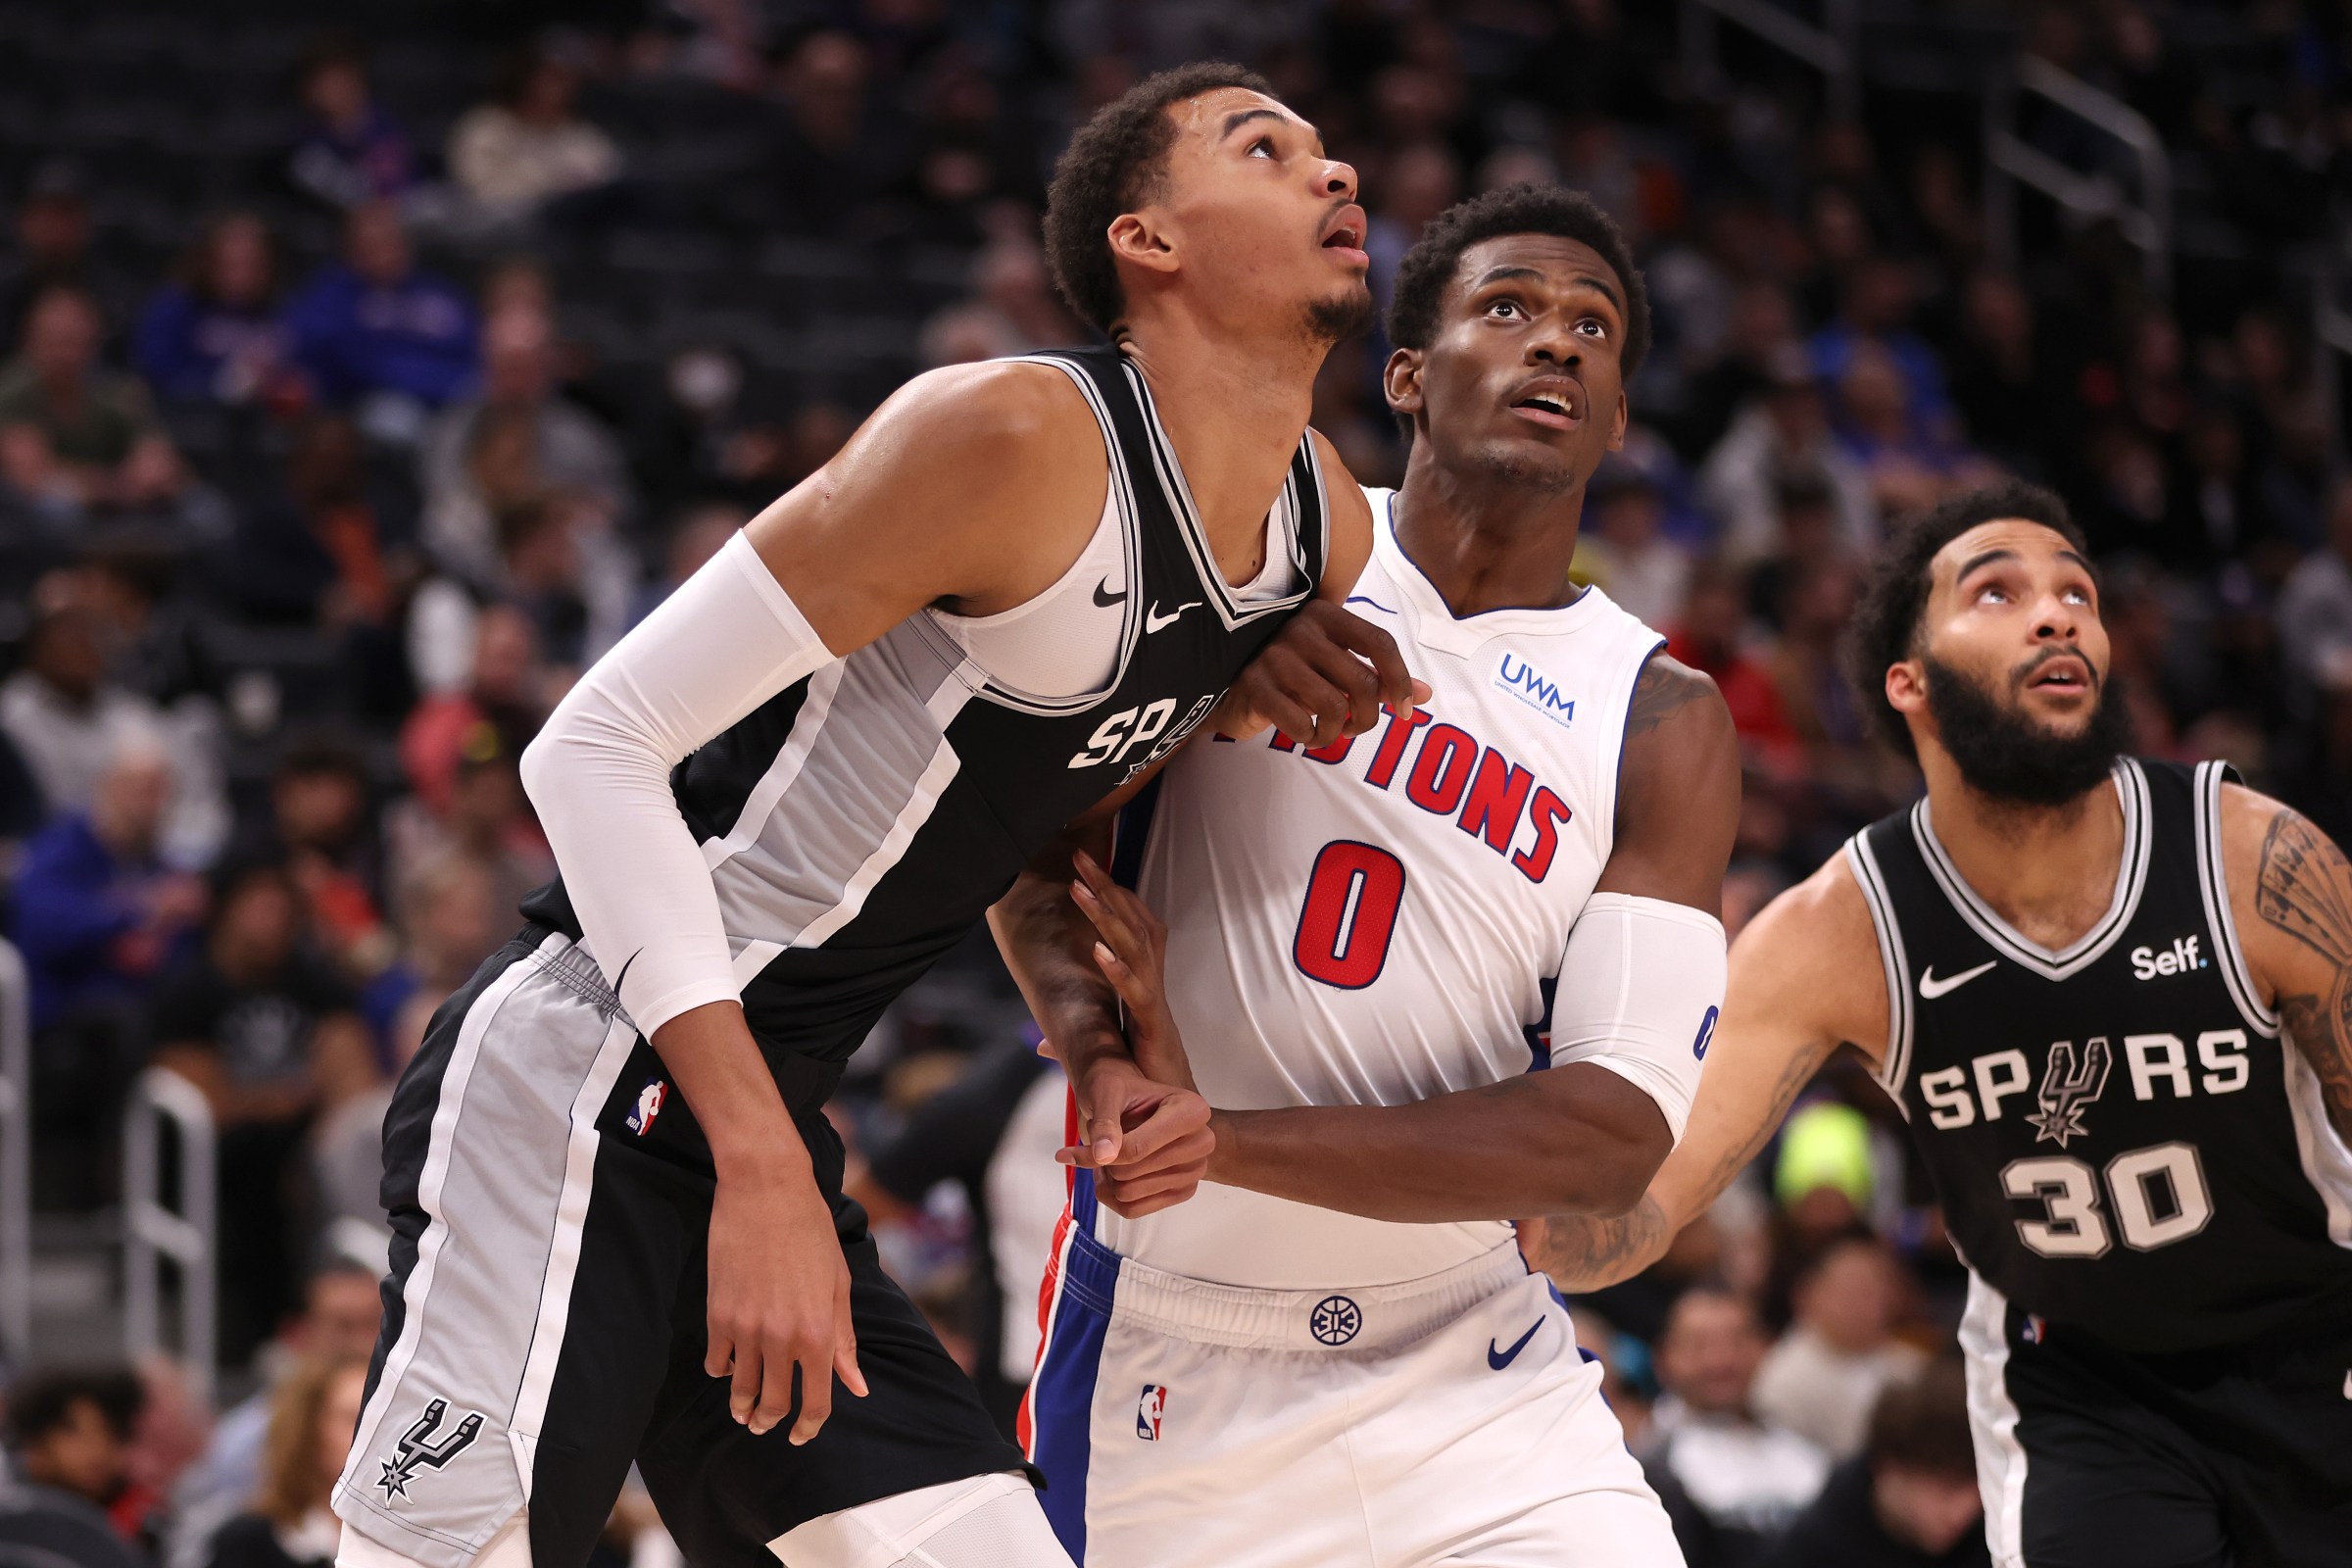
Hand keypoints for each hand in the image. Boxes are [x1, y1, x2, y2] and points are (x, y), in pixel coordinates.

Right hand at [703, 1156, 868, 1442]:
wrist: (765, 1191)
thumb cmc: (811, 1232)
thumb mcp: (838, 1285)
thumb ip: (844, 1341)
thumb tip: (857, 1386)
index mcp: (819, 1333)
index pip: (816, 1402)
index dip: (809, 1426)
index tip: (802, 1435)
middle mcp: (782, 1339)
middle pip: (773, 1403)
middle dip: (771, 1421)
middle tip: (767, 1425)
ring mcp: (747, 1329)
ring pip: (741, 1389)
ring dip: (743, 1406)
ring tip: (744, 1411)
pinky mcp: (718, 1315)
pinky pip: (717, 1362)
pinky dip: (723, 1371)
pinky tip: (728, 1370)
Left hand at [1061, 1053, 1213, 1217]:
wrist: (1126, 1097)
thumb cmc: (1115, 1087)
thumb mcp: (1104, 1092)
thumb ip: (1105, 1123)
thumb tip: (1103, 1156)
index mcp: (1192, 1110)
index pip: (1137, 1148)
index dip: (1100, 1152)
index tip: (1068, 1152)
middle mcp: (1202, 1141)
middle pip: (1132, 1174)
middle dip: (1103, 1163)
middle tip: (1096, 1145)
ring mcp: (1196, 1169)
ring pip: (1130, 1194)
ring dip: (1106, 1179)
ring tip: (1105, 1155)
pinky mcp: (1184, 1190)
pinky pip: (1135, 1210)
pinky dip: (1112, 1196)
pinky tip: (1110, 1173)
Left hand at [1070, 849, 1188, 1089]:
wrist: (1175, 1107)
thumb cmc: (1144, 1072)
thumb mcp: (1107, 1046)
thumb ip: (1079, 1038)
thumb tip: (1044, 1044)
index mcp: (1143, 977)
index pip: (1130, 921)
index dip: (1110, 891)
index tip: (1082, 866)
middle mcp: (1152, 980)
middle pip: (1133, 921)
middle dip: (1105, 887)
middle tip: (1077, 858)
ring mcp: (1153, 1000)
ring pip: (1135, 946)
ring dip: (1105, 917)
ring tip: (1078, 890)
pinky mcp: (1152, 1025)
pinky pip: (1136, 992)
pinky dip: (1117, 970)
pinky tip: (1096, 952)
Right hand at [1214, 599, 1428, 745]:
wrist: (1228, 687)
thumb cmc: (1292, 676)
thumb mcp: (1335, 668)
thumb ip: (1378, 676)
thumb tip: (1426, 694)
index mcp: (1325, 615)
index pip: (1380, 642)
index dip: (1400, 679)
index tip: (1405, 710)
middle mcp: (1300, 629)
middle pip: (1363, 681)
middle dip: (1370, 717)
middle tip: (1358, 727)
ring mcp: (1274, 656)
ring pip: (1335, 706)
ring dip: (1339, 731)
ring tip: (1329, 733)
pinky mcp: (1254, 686)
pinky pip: (1302, 723)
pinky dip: (1312, 738)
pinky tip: (1307, 736)